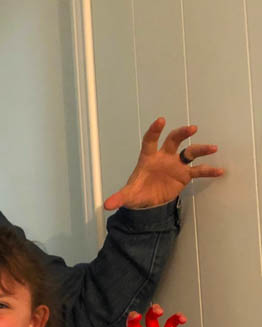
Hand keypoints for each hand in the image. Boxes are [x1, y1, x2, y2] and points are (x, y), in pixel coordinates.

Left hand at [104, 118, 222, 209]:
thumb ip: (118, 198)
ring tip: (212, 148)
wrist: (148, 202)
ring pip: (189, 152)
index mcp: (148, 157)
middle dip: (182, 133)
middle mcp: (163, 157)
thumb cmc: (137, 192)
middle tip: (192, 128)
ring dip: (200, 149)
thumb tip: (106, 205)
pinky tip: (219, 171)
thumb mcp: (128, 196)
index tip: (160, 121)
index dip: (154, 131)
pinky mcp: (184, 175)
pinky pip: (198, 170)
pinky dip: (208, 170)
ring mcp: (175, 164)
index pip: (150, 140)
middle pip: (173, 140)